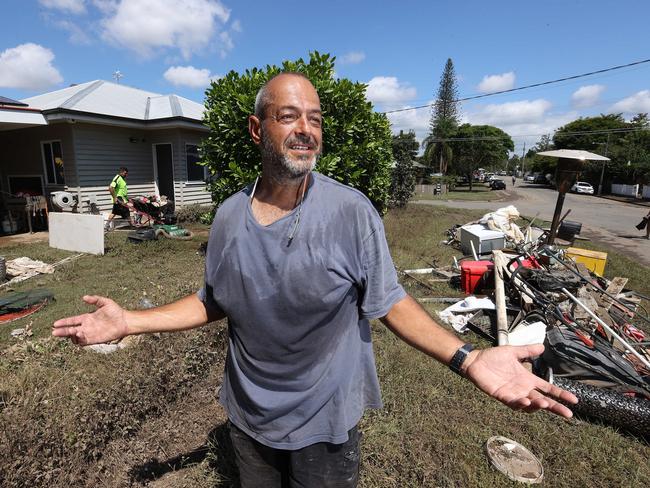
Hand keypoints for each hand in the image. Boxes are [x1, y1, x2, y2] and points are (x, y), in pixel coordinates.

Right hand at [52, 295, 128, 345]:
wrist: (125, 321)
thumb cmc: (116, 311)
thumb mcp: (105, 302)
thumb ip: (95, 299)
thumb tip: (84, 297)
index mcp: (87, 317)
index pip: (72, 320)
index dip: (63, 322)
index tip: (55, 324)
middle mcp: (86, 326)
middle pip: (71, 330)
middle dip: (62, 331)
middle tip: (54, 333)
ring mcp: (90, 333)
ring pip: (75, 337)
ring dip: (71, 336)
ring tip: (70, 333)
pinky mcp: (95, 340)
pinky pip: (84, 342)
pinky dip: (79, 340)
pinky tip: (78, 336)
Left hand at [463, 344, 577, 417]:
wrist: (476, 360)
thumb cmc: (493, 357)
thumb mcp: (514, 352)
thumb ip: (527, 351)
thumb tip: (543, 346)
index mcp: (528, 379)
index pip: (548, 389)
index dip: (561, 394)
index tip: (574, 400)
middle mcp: (523, 389)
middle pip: (543, 401)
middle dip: (555, 407)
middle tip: (568, 414)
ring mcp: (514, 394)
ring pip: (530, 404)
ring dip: (538, 405)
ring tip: (545, 403)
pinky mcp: (502, 396)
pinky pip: (513, 403)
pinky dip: (521, 403)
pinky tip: (527, 400)